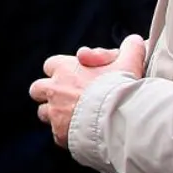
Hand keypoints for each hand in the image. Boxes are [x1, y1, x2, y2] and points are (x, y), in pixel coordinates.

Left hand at [30, 34, 145, 147]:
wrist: (120, 118)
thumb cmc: (122, 88)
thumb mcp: (130, 62)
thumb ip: (130, 48)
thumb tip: (134, 40)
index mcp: (64, 69)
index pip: (50, 65)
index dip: (60, 71)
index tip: (73, 77)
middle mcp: (54, 89)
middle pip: (37, 89)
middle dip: (49, 93)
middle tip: (67, 98)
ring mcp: (54, 112)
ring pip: (43, 112)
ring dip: (55, 114)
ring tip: (74, 117)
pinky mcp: (59, 132)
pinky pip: (56, 133)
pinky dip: (66, 133)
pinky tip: (82, 132)